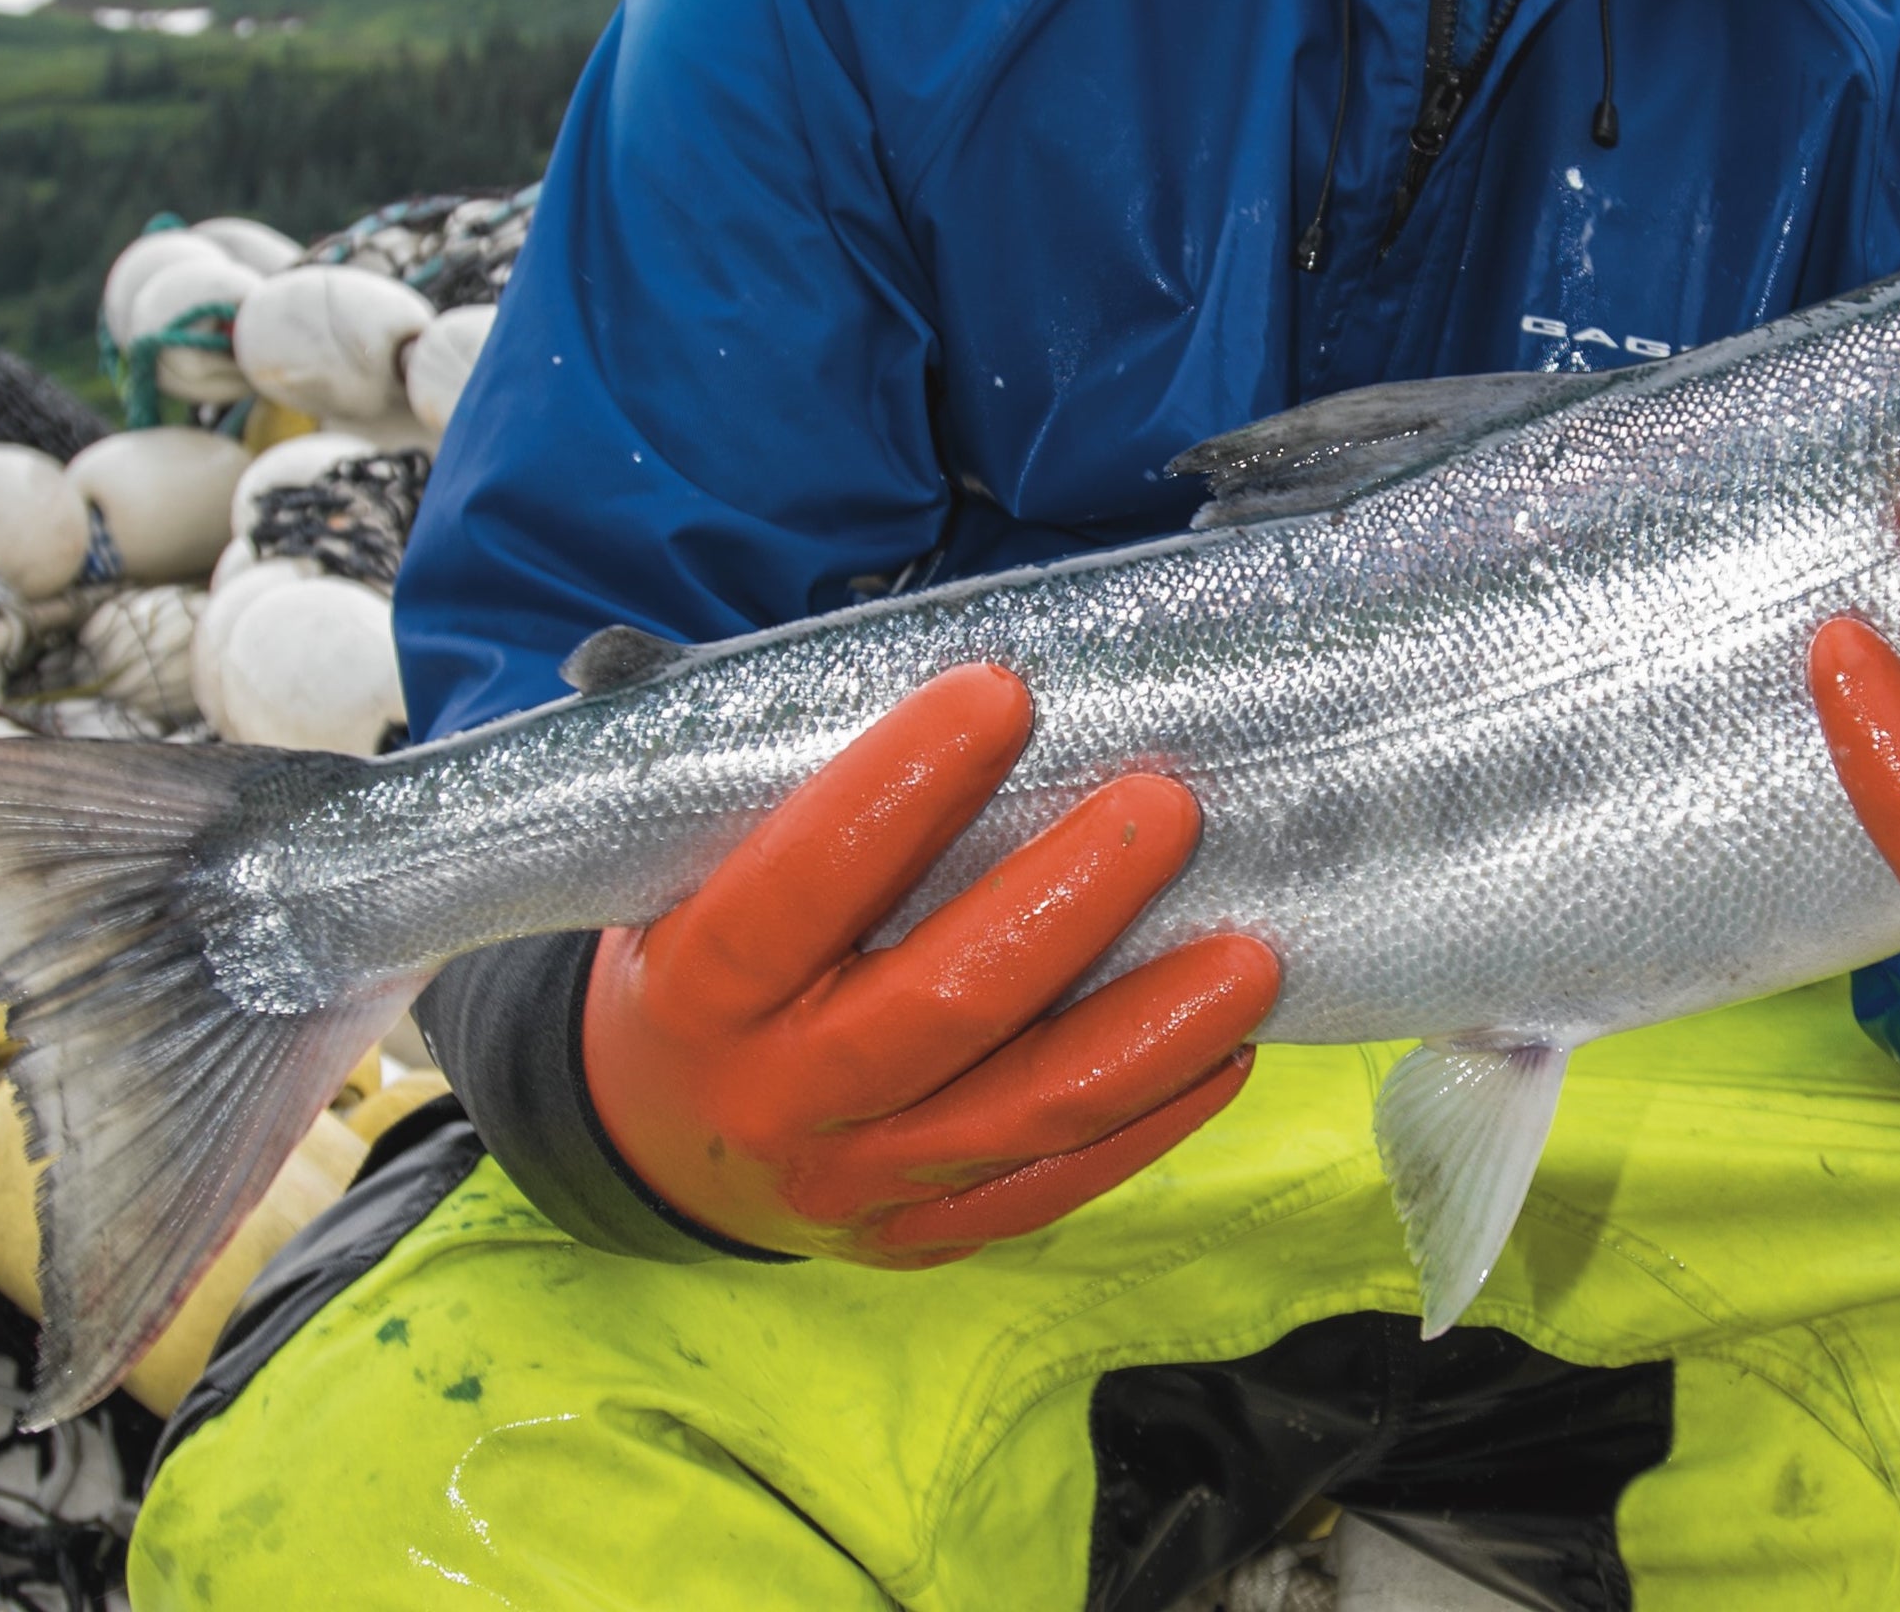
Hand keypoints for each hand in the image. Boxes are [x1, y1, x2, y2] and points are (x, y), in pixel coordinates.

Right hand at [583, 662, 1280, 1261]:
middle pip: (943, 1005)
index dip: (899, 789)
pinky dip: (1149, 1123)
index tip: (1001, 694)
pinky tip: (1226, 1053)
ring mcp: (856, 1182)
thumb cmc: (693, 955)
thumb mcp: (677, 869)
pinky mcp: (921, 1236)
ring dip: (1150, 1032)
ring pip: (1025, 1111)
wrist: (649, 1141)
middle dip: (1068, 900)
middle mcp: (777, 1098)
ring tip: (1250, 958)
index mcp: (698, 990)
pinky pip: (1051, 1185)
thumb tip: (921, 662)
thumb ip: (766, 779)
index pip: (802, 884)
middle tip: (1165, 806)